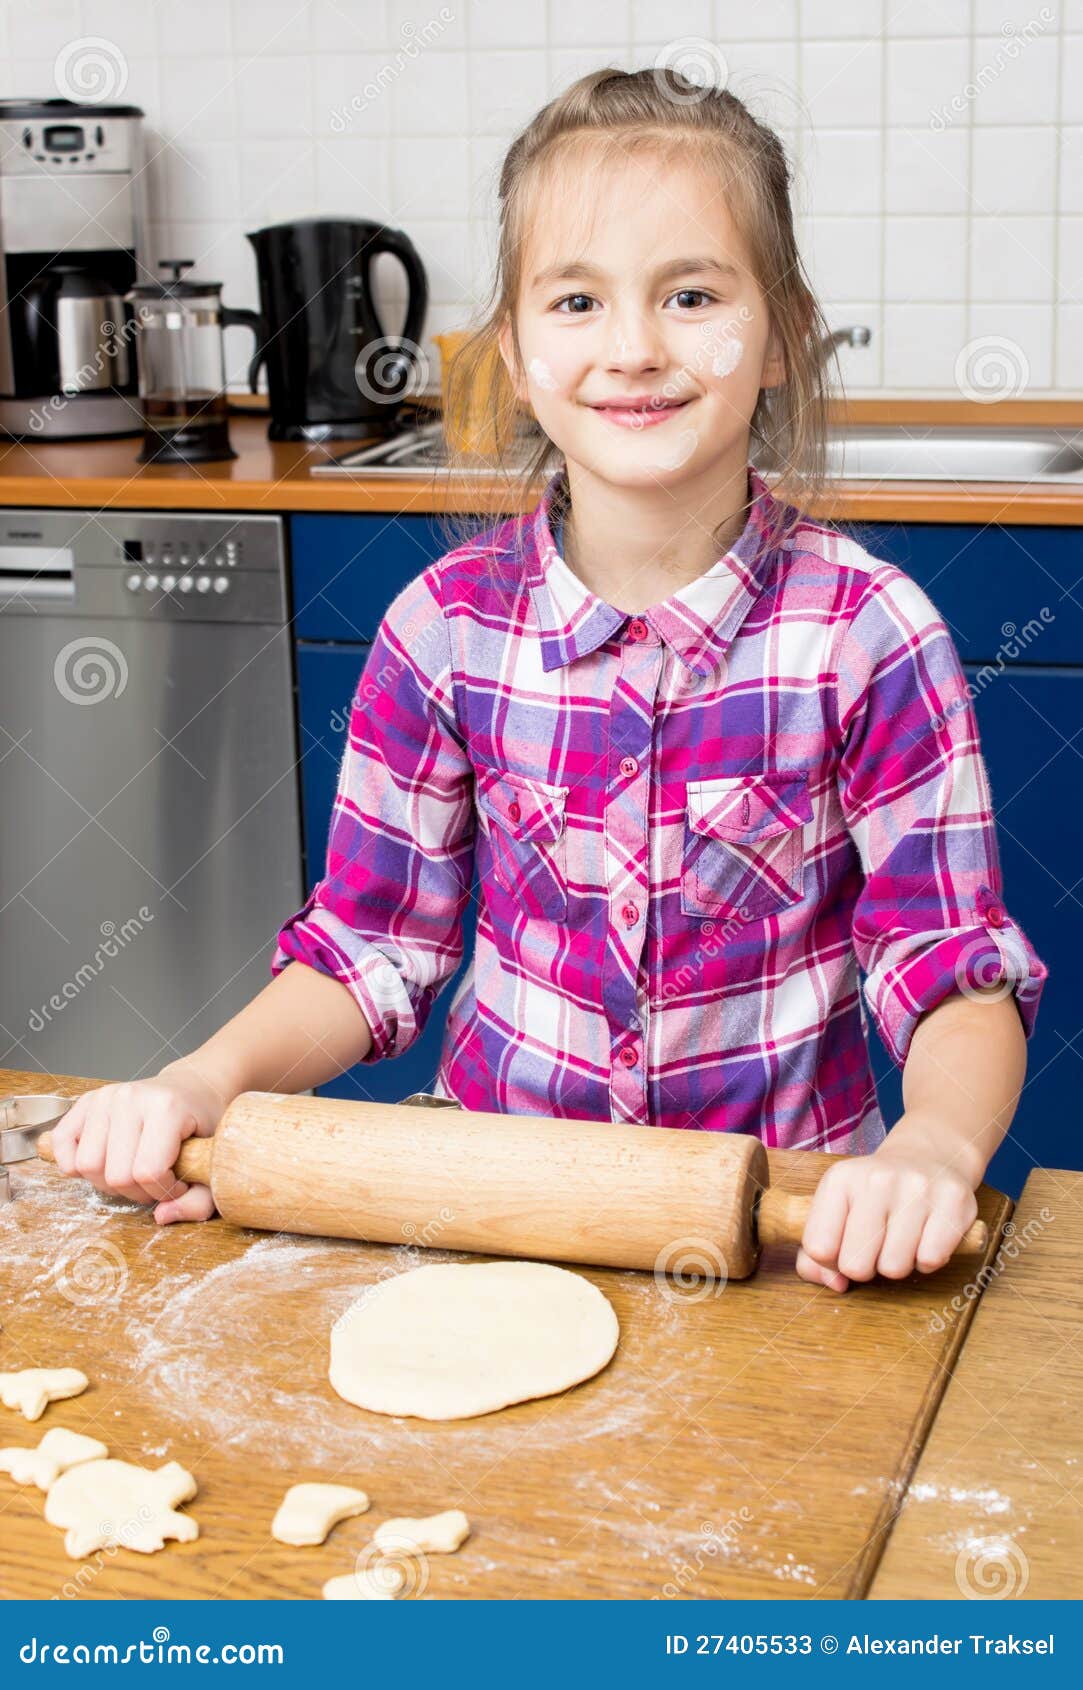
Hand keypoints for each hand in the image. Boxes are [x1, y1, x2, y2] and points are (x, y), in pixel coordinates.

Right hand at [48, 1064, 226, 1224]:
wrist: (192, 1087)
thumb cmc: (202, 1122)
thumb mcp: (214, 1159)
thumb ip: (200, 1199)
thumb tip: (161, 1217)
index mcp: (166, 1107)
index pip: (148, 1172)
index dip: (164, 1191)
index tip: (179, 1184)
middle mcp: (130, 1098)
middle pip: (116, 1175)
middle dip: (139, 1191)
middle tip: (157, 1180)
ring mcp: (105, 1097)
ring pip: (87, 1166)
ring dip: (110, 1182)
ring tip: (133, 1172)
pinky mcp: (86, 1101)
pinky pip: (64, 1145)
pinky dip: (77, 1164)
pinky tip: (105, 1162)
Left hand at [795, 1119, 978, 1290]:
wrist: (926, 1157)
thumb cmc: (873, 1195)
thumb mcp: (836, 1210)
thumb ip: (816, 1255)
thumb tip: (835, 1285)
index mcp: (840, 1180)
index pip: (819, 1248)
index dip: (831, 1262)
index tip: (843, 1247)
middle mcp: (877, 1179)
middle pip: (856, 1265)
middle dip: (865, 1267)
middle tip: (875, 1246)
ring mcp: (917, 1188)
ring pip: (894, 1268)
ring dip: (897, 1264)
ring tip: (901, 1238)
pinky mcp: (954, 1200)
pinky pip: (931, 1260)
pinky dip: (927, 1259)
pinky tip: (925, 1236)